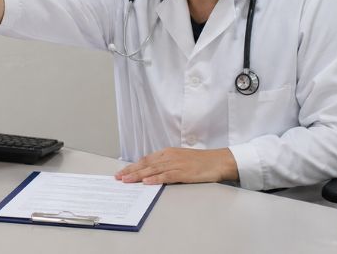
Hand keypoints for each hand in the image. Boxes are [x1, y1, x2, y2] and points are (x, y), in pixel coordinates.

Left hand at [114, 147, 238, 184]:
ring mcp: (176, 164)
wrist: (218, 161)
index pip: (146, 160)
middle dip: (130, 171)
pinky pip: (166, 176)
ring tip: (126, 180)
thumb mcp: (180, 158)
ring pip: (153, 170)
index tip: (122, 173)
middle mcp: (169, 156)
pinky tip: (147, 182)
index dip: (132, 166)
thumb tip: (152, 171)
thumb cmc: (200, 161)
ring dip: (138, 176)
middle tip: (118, 178)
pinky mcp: (183, 172)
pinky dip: (155, 179)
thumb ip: (166, 163)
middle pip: (146, 164)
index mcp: (168, 152)